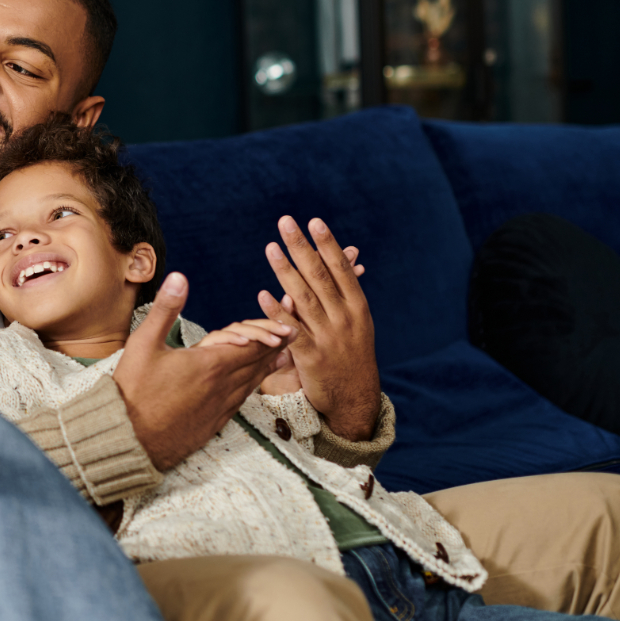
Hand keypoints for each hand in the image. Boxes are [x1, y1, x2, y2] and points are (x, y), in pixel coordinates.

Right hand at [112, 272, 286, 471]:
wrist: (130, 438)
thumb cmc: (133, 390)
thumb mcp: (144, 344)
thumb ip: (165, 309)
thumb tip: (179, 278)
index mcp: (210, 364)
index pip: (252, 345)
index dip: (273, 333)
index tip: (290, 323)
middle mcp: (222, 386)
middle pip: (258, 362)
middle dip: (277, 345)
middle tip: (295, 332)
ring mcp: (220, 406)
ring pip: (253, 382)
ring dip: (269, 365)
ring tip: (284, 354)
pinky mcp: (215, 422)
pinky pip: (243, 399)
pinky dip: (255, 385)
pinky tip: (256, 382)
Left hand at [256, 217, 379, 439]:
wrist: (356, 398)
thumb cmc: (351, 353)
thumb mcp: (356, 322)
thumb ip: (344, 292)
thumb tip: (344, 256)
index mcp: (357, 306)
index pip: (340, 269)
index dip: (327, 245)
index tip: (314, 221)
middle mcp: (345, 318)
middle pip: (320, 276)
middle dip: (302, 247)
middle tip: (286, 222)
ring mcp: (328, 336)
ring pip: (303, 297)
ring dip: (285, 271)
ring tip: (271, 248)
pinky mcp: (311, 356)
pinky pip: (291, 330)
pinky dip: (277, 311)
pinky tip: (262, 293)